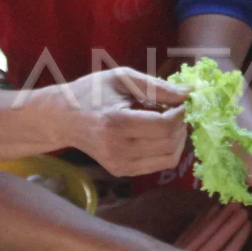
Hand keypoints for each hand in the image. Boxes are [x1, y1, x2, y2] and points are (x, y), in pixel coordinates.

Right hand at [62, 67, 190, 177]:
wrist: (62, 118)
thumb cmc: (91, 92)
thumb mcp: (122, 78)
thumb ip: (157, 86)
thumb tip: (189, 92)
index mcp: (115, 123)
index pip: (164, 125)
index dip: (181, 113)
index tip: (183, 101)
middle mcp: (117, 149)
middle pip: (169, 142)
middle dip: (182, 125)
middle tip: (178, 109)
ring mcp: (119, 164)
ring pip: (169, 158)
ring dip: (178, 138)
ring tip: (170, 121)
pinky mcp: (121, 171)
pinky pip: (159, 165)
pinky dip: (168, 149)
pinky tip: (159, 133)